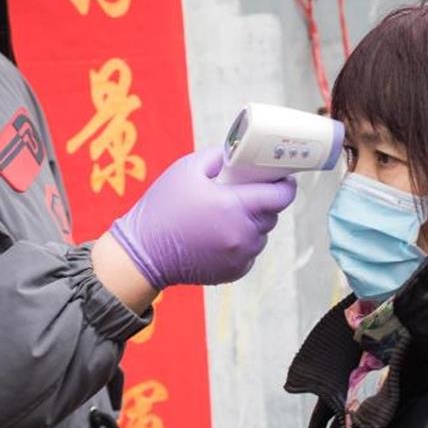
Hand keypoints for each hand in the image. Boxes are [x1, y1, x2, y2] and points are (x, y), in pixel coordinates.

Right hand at [108, 146, 296, 288]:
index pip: (280, 195)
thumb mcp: (186, 169)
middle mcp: (242, 234)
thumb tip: (238, 154)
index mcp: (234, 206)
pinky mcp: (234, 272)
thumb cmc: (162, 208)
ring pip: (261, 235)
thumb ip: (218, 156)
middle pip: (271, 214)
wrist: (143, 253)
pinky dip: (241, 243)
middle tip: (242, 192)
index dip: (285, 184)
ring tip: (225, 216)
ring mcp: (240, 256)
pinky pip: (249, 252)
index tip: (282, 178)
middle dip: (263, 201)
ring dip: (252, 224)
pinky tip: (218, 235)